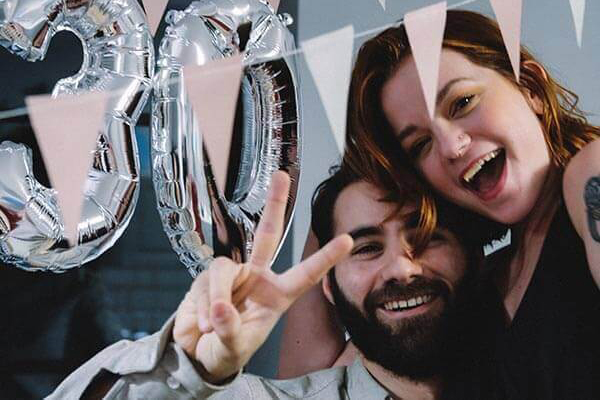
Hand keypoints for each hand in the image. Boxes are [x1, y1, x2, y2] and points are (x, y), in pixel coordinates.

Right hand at [173, 171, 352, 382]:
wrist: (195, 354)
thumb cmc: (226, 351)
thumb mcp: (233, 348)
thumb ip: (229, 330)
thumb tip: (221, 307)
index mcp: (277, 295)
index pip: (305, 274)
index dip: (326, 258)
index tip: (348, 240)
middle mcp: (257, 277)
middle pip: (267, 234)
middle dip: (274, 204)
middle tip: (281, 176)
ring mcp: (231, 274)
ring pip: (224, 268)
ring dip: (217, 295)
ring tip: (211, 324)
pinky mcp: (206, 276)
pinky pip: (206, 280)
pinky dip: (203, 304)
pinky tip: (202, 323)